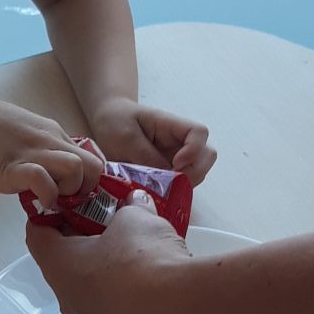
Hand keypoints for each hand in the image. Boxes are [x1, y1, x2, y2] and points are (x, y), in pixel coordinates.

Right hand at [0, 91, 103, 204]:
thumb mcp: (18, 135)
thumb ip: (36, 151)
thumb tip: (43, 175)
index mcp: (52, 132)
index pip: (90, 156)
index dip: (89, 180)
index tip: (74, 194)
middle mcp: (50, 140)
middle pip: (94, 165)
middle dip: (87, 190)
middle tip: (66, 202)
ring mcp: (34, 152)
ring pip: (78, 169)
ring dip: (69, 191)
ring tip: (50, 199)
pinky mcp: (14, 166)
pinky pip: (45, 181)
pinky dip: (45, 196)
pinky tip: (33, 201)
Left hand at [26, 197, 202, 313]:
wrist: (181, 307)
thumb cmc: (145, 257)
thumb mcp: (136, 218)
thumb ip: (130, 207)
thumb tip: (135, 201)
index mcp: (60, 266)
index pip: (37, 236)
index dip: (49, 216)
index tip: (67, 206)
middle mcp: (69, 300)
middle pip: (63, 265)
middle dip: (81, 242)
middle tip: (103, 224)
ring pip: (89, 291)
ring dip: (103, 271)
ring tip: (130, 252)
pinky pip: (114, 309)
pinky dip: (124, 293)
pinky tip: (148, 281)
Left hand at [91, 99, 215, 184]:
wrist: (106, 121)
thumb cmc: (115, 121)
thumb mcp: (125, 136)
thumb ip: (145, 156)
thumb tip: (164, 178)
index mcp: (171, 126)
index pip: (199, 132)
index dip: (194, 150)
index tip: (175, 163)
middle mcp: (179, 142)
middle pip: (206, 155)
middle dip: (194, 172)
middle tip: (170, 182)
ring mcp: (175, 157)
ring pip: (197, 173)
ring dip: (184, 184)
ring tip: (159, 188)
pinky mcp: (167, 171)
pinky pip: (181, 183)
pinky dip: (174, 190)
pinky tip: (156, 192)